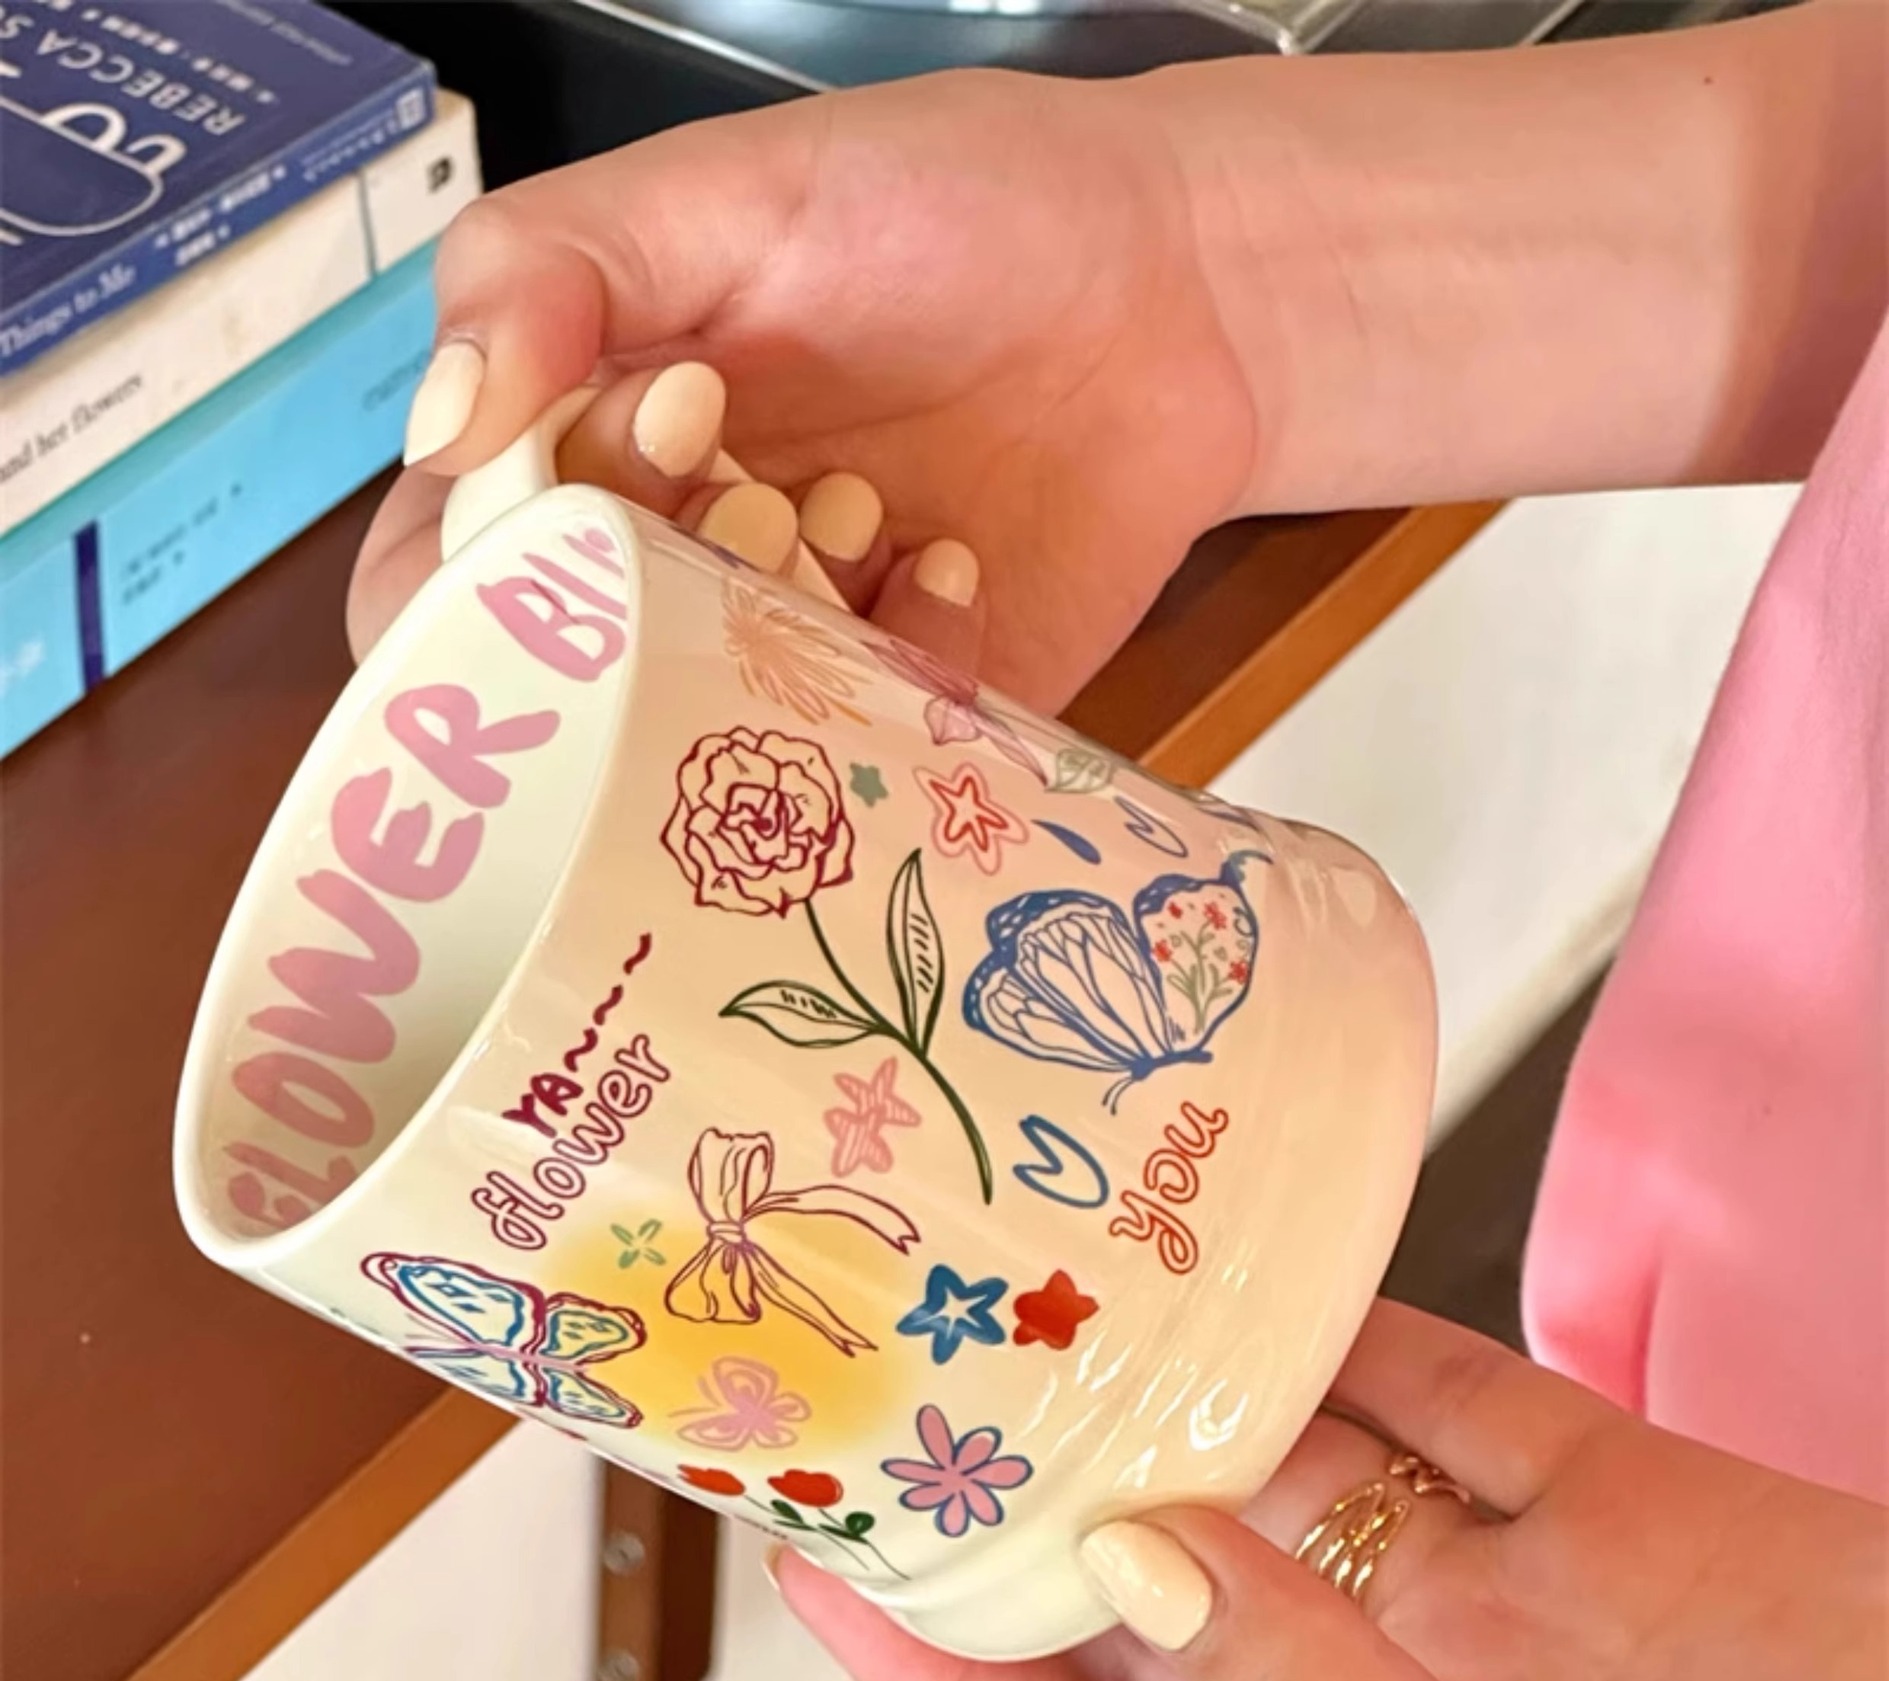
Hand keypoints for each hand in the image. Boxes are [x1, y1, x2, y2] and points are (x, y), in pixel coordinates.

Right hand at [345, 71, 1256, 709]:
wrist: (1181, 287)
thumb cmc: (952, 206)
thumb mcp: (724, 190)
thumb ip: (550, 272)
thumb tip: (436, 425)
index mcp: (588, 452)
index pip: (444, 585)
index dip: (479, 579)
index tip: (592, 488)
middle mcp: (673, 574)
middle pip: (566, 698)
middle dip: (644, 614)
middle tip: (754, 496)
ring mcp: (793, 657)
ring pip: (708, 747)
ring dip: (774, 641)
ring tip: (869, 512)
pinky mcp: (910, 717)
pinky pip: (859, 764)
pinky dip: (899, 672)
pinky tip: (952, 567)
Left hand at [778, 1300, 1888, 1680]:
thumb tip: (1134, 1566)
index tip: (838, 1565)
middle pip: (1170, 1617)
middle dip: (1045, 1519)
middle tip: (926, 1399)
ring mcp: (1499, 1605)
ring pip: (1290, 1482)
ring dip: (1181, 1405)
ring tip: (1051, 1304)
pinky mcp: (1596, 1496)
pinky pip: (1438, 1392)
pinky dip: (1344, 1331)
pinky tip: (1246, 1269)